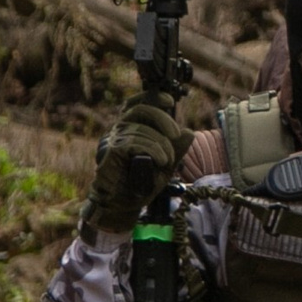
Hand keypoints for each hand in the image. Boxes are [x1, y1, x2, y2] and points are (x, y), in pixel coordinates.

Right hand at [87, 93, 189, 233]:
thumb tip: (190, 132)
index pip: (137, 103)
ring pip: (141, 129)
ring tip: (167, 161)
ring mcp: (114, 139)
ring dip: (161, 144)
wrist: (123, 204)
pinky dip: (153, 150)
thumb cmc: (141, 184)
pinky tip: (162, 161)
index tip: (169, 100)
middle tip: (176, 134)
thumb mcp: (166, 165)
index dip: (152, 97)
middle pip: (141, 110)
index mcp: (131, 128)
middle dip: (162, 118)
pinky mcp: (112, 151)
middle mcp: (120, 130)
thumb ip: (177, 149)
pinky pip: (135, 142)